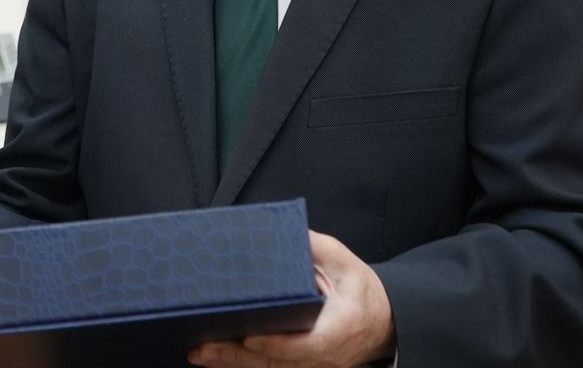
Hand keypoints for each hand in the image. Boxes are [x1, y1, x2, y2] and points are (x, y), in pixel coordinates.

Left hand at [188, 231, 395, 367]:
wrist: (384, 322)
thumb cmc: (360, 289)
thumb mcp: (342, 260)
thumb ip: (312, 247)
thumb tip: (279, 228)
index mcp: (342, 326)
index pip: (310, 344)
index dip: (279, 344)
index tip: (251, 337)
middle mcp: (328, 356)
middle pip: (280, 363)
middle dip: (239, 356)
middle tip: (202, 348)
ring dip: (233, 364)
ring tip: (198, 353)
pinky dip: (242, 365)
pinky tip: (215, 358)